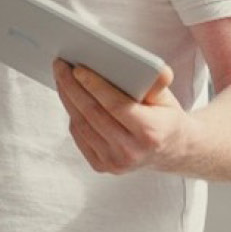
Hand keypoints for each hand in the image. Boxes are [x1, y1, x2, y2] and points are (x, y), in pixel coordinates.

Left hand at [53, 59, 186, 174]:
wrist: (170, 151)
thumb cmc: (165, 119)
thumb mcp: (167, 99)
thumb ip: (158, 84)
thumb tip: (157, 69)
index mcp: (150, 133)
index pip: (115, 105)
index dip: (94, 85)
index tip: (77, 68)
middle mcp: (131, 151)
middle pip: (92, 113)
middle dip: (72, 86)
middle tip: (60, 65)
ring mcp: (114, 162)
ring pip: (81, 125)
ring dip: (67, 98)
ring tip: (61, 77)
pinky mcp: (102, 166)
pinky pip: (79, 136)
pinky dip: (72, 114)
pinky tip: (69, 97)